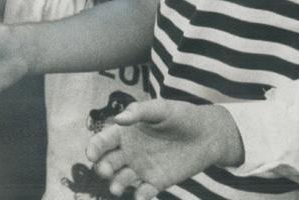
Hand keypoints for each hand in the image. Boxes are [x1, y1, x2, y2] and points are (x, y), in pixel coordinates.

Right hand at [88, 100, 243, 198]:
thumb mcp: (161, 109)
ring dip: (116, 184)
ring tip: (117, 188)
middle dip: (103, 168)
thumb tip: (118, 119)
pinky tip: (141, 196)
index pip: (103, 141)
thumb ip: (140, 112)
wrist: (207, 134)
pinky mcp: (156, 182)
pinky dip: (140, 196)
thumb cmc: (182, 116)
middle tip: (106, 170)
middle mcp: (129, 152)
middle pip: (108, 162)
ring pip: (121, 179)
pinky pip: (143, 192)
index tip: (91, 154)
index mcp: (125, 132)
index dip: (94, 147)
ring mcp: (142, 168)